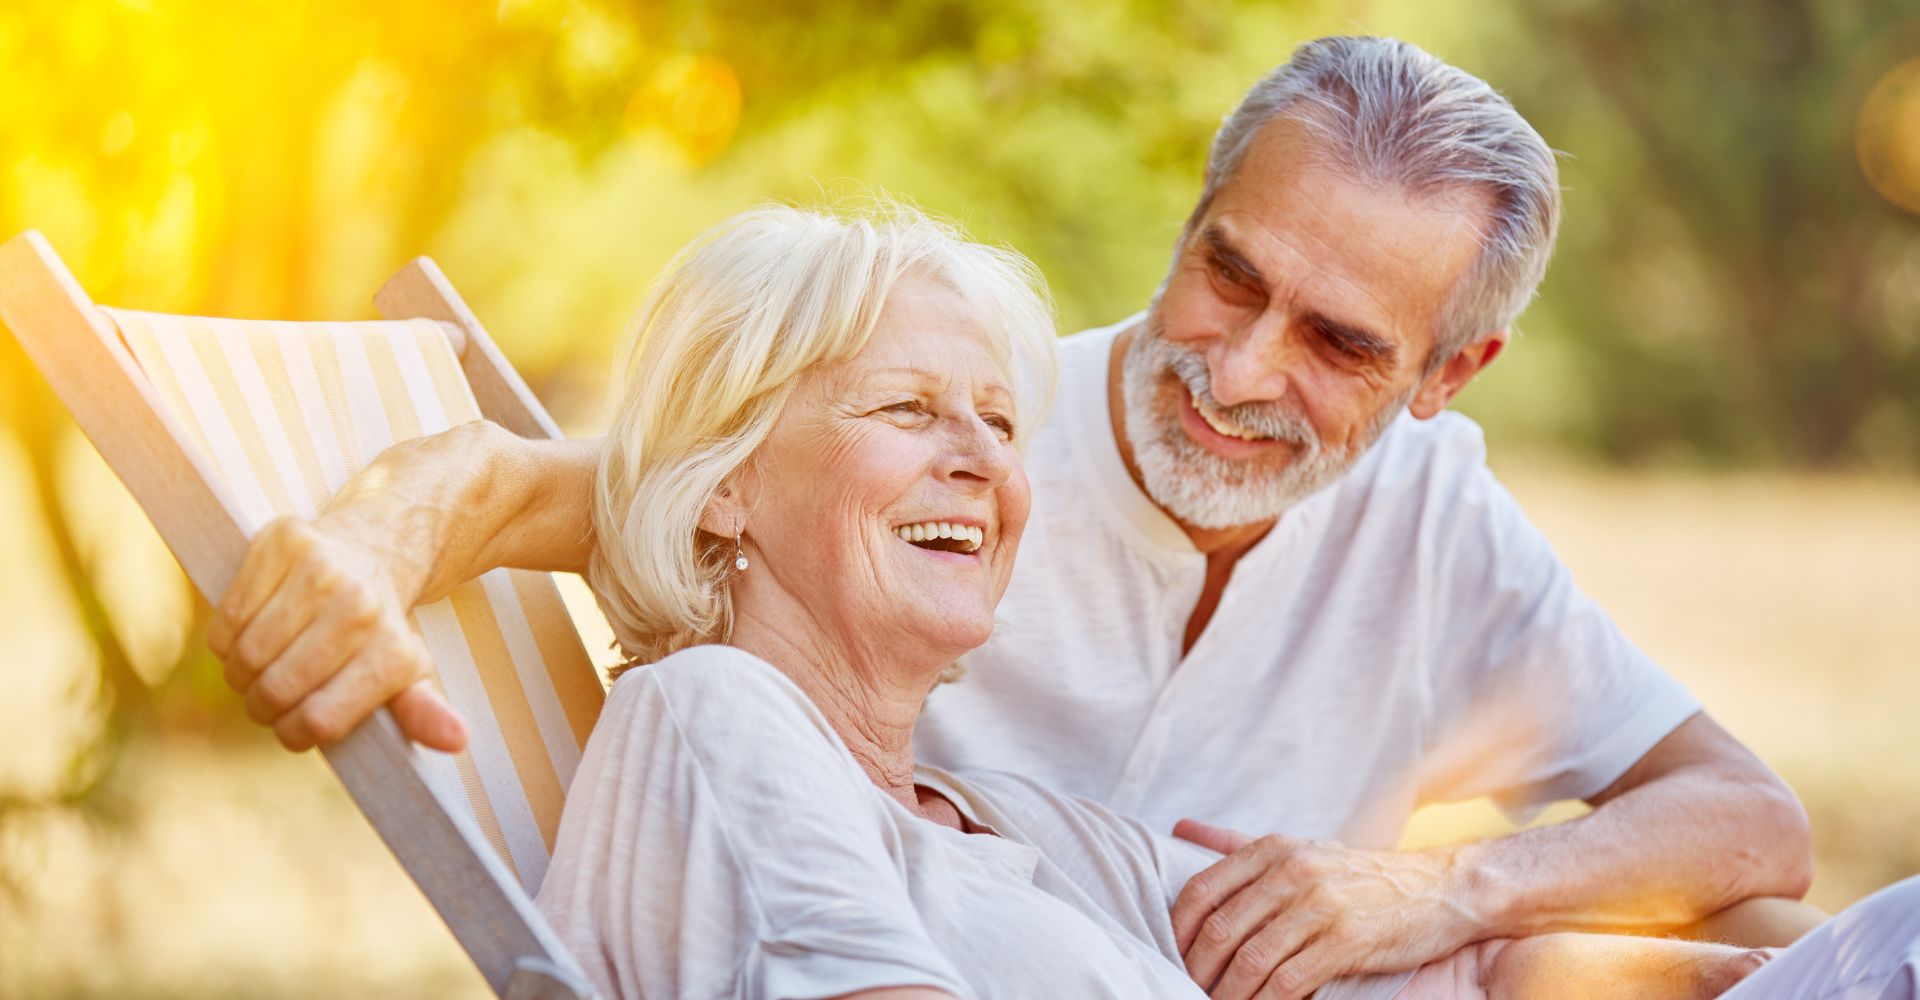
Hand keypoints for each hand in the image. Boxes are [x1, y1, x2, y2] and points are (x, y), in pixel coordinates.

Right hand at [206, 513, 468, 752]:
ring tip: (257, 671)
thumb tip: (457, 741)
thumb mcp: (409, 673)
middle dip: (263, 707)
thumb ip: (423, 713)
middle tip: (268, 701)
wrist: (377, 546)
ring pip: (247, 656)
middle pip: (276, 690)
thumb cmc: (382, 626)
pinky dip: (226, 640)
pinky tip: (248, 636)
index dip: (294, 735)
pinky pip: (229, 616)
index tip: (295, 728)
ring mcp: (321, 571)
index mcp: (395, 651)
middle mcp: (361, 608)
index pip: (319, 721)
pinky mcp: (283, 543)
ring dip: (240, 676)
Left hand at [1170, 819, 1489, 999]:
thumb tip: (1180, 828)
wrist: (1443, 888)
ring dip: (1226, 994)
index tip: (1168, 956)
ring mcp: (1320, 905)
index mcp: (1273, 849)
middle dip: (1196, 970)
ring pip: (1250, 961)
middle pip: (1220, 930)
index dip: (1177, 931)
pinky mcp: (1347, 941)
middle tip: (1187, 990)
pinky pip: (1288, 982)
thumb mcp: (1300, 848)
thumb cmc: (1362, 875)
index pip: (1201, 890)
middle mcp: (1292, 871)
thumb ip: (1236, 843)